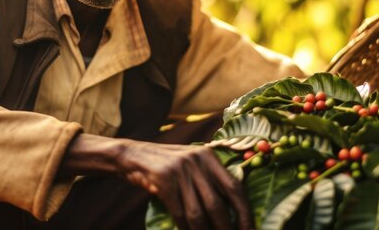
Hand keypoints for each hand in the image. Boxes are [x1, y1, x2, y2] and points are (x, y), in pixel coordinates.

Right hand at [59, 134, 253, 229]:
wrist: (133, 156)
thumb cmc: (167, 164)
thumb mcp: (192, 162)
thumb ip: (211, 176)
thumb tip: (236, 203)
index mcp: (209, 156)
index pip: (234, 187)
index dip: (245, 212)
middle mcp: (197, 160)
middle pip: (218, 204)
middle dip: (226, 228)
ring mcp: (180, 170)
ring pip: (199, 213)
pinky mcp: (164, 181)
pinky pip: (180, 214)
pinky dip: (186, 229)